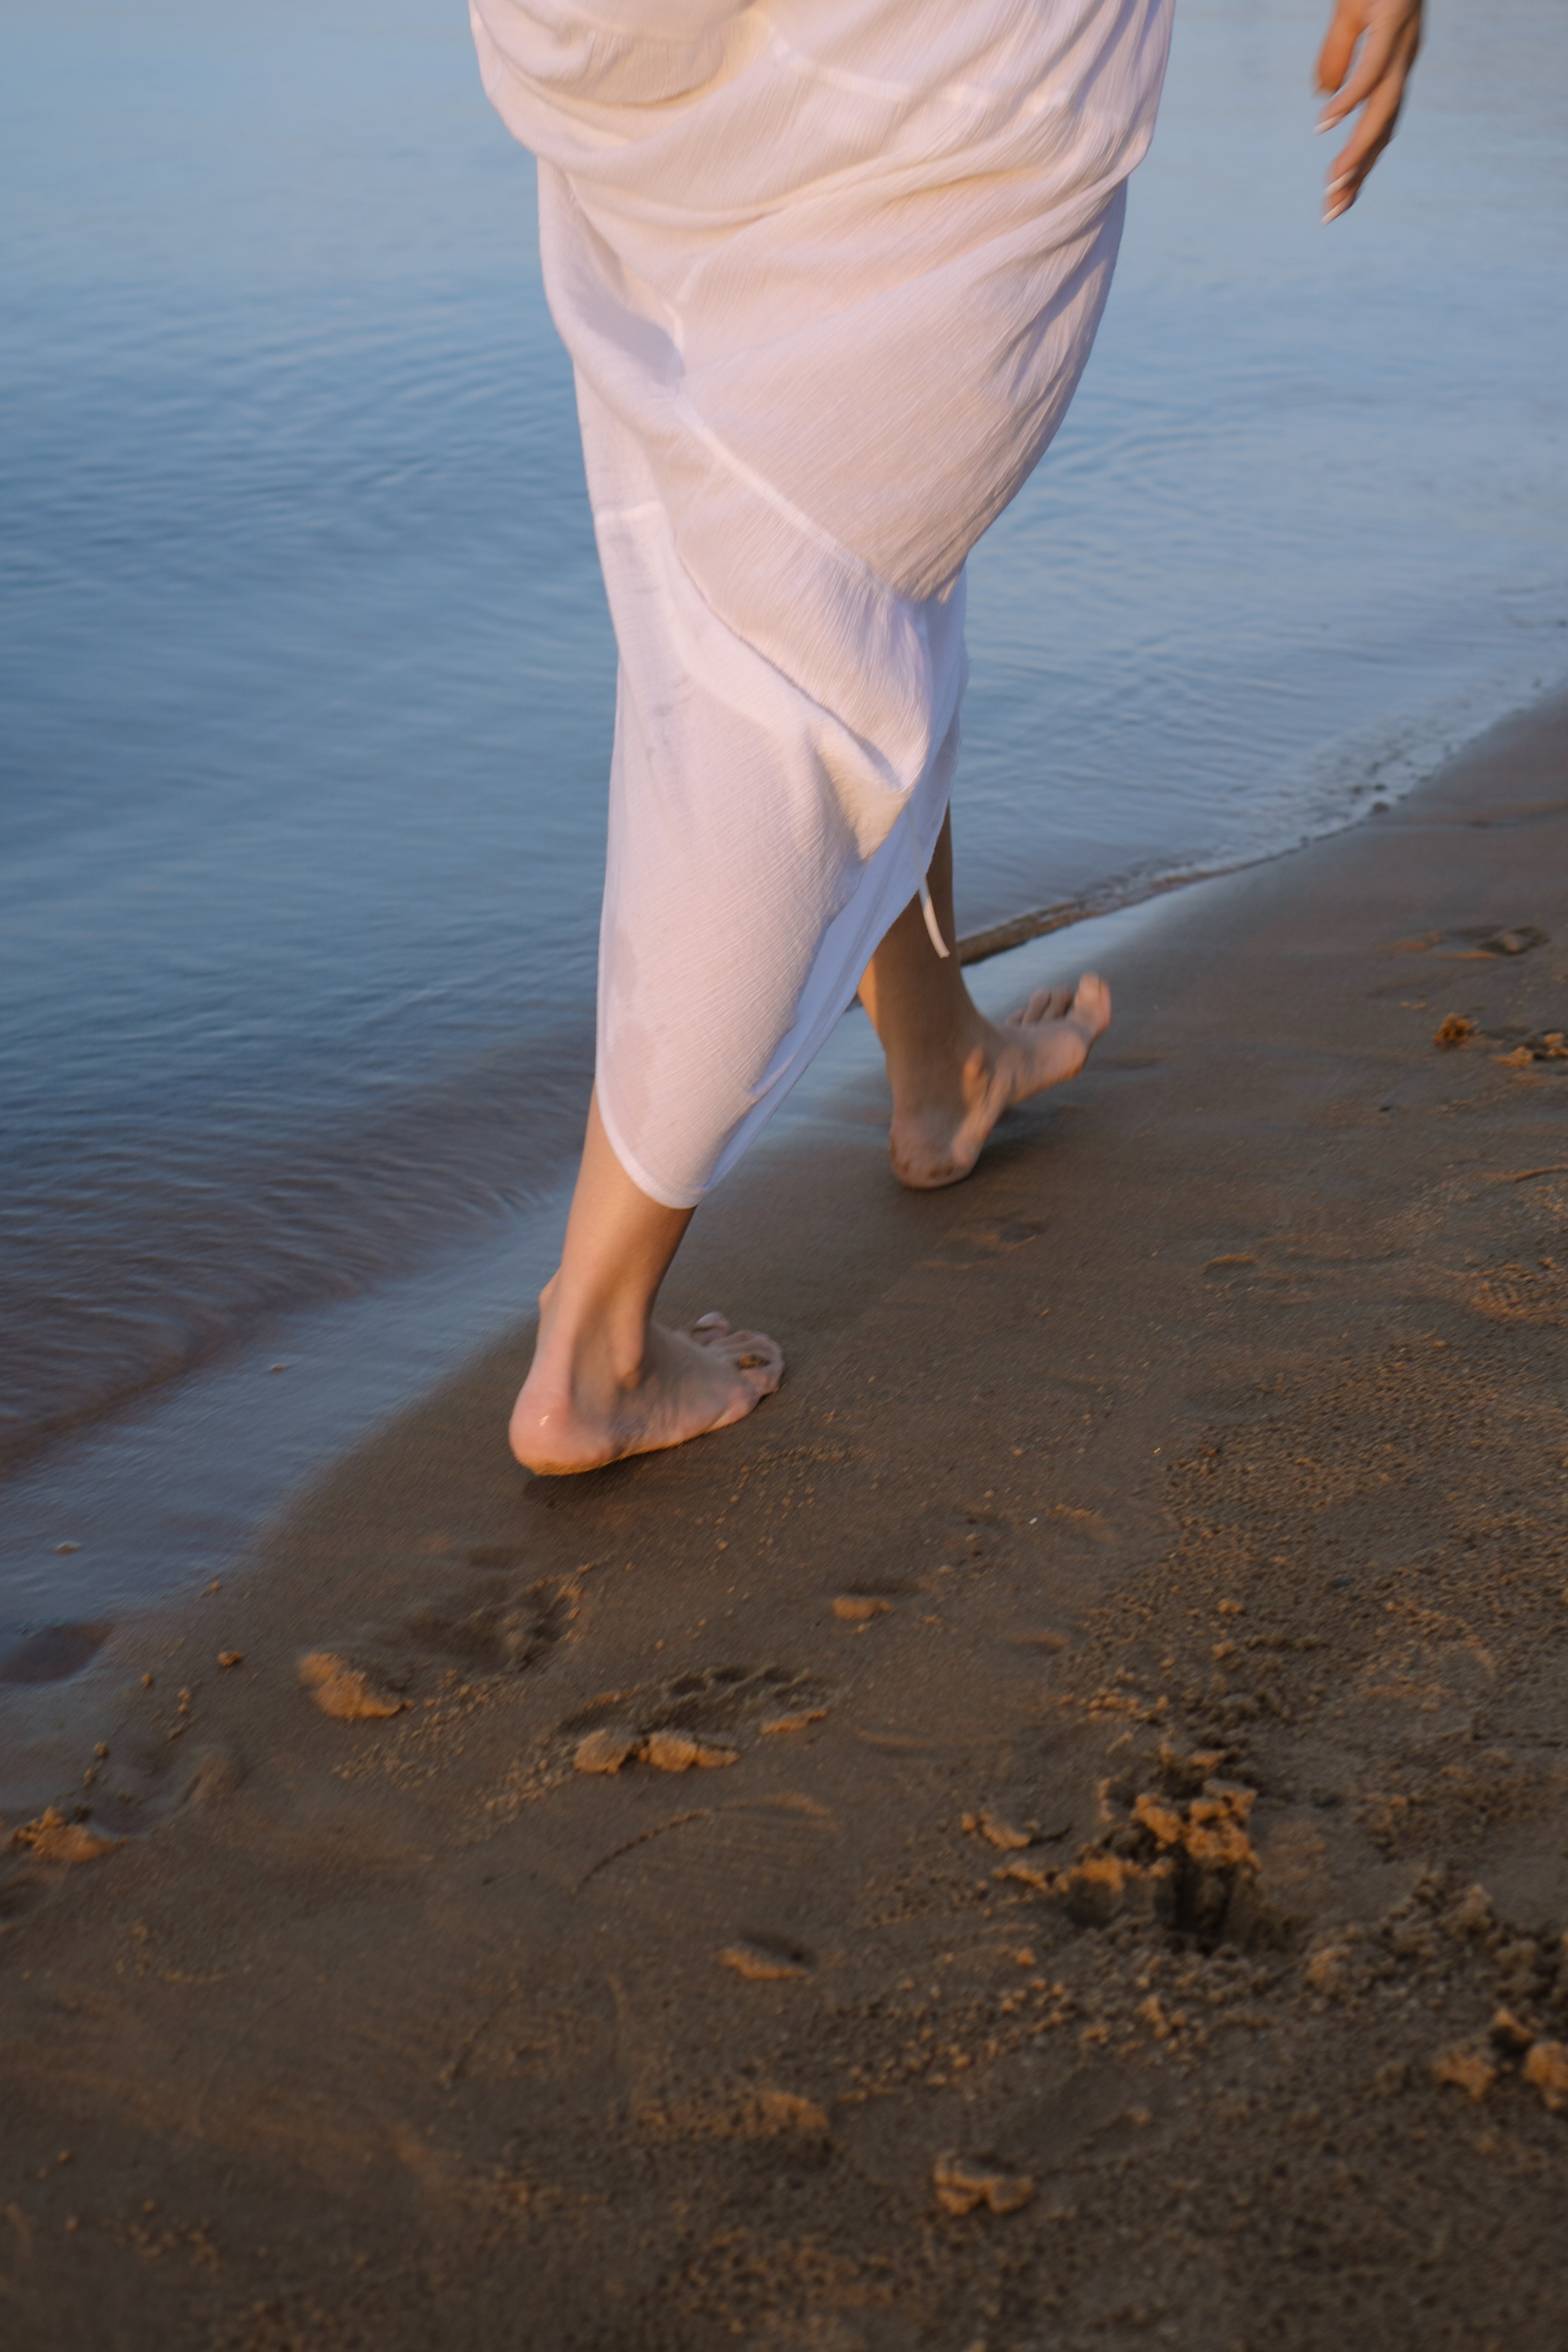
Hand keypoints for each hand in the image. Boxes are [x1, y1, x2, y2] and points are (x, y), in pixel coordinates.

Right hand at [1315, 0, 1422, 222]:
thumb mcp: (1348, 15)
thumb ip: (1336, 55)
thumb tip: (1323, 96)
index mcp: (1395, 61)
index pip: (1379, 125)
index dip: (1359, 165)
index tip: (1334, 201)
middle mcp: (1404, 58)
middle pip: (1383, 129)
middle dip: (1358, 174)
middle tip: (1332, 212)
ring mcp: (1402, 40)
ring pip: (1382, 109)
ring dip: (1358, 150)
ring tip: (1335, 181)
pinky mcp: (1392, 18)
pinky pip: (1371, 70)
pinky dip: (1349, 99)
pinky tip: (1325, 124)